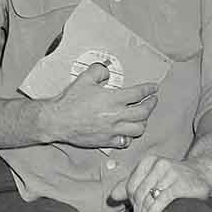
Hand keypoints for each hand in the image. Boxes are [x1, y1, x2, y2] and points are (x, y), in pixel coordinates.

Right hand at [42, 62, 157, 148]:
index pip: (139, 94)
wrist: (58, 120)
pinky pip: (125, 141)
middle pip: (143, 112)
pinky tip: (127, 132)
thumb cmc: (71, 101)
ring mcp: (113, 130)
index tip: (154, 88)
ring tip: (142, 117)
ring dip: (143, 122)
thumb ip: (99, 71)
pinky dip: (129, 137)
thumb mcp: (85, 78)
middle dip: (151, 105)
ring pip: (138, 129)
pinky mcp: (107, 141)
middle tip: (153, 101)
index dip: (149, 90)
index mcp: (113, 99)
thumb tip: (107, 70)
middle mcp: (116, 116)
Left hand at [121, 153, 211, 211]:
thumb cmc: (173, 178)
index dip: (131, 203)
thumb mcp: (152, 178)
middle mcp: (158, 164)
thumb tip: (111, 196)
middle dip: (138, 211)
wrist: (201, 173)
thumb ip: (131, 186)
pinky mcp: (180, 183)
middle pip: (139, 193)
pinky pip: (161, 200)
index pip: (131, 186)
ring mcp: (170, 173)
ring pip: (149, 198)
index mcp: (148, 162)